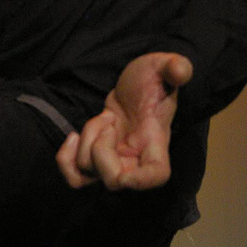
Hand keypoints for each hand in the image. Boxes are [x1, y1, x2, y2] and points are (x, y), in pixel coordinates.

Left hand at [56, 53, 192, 190]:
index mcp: (155, 141)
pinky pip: (75, 174)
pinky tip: (73, 137)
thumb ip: (174, 66)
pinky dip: (66, 159)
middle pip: (113, 180)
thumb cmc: (152, 77)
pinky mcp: (97, 157)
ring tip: (99, 121)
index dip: (140, 181)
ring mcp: (115, 160)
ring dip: (84, 145)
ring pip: (89, 175)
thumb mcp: (162, 66)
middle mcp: (135, 159)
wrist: (136, 83)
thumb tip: (181, 70)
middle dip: (99, 149)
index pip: (156, 175)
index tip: (123, 170)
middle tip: (107, 121)